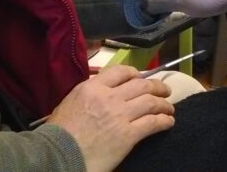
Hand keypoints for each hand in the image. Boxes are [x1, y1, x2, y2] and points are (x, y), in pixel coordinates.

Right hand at [44, 64, 174, 171]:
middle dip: (157, 86)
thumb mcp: (70, 102)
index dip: (136, 74)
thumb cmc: (59, 133)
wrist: (58, 155)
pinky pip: (153, 123)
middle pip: (142, 84)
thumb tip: (101, 92)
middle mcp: (109, 96)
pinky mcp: (128, 135)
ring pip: (151, 102)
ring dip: (164, 104)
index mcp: (92, 87)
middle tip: (165, 90)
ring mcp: (120, 115)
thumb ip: (89, 94)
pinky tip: (168, 122)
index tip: (141, 78)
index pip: (121, 71)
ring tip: (169, 108)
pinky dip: (164, 121)